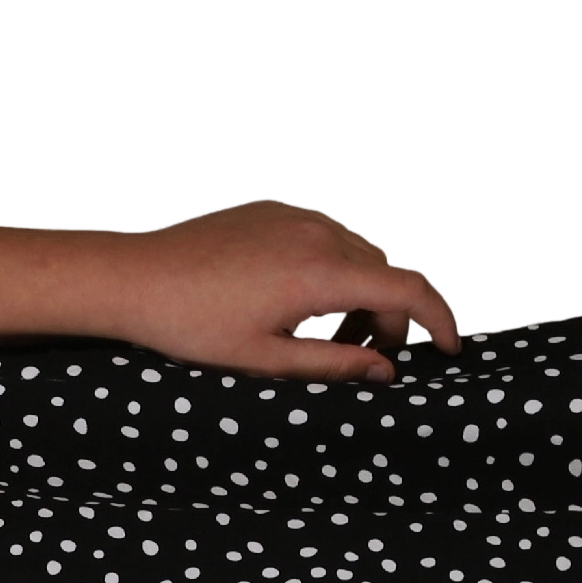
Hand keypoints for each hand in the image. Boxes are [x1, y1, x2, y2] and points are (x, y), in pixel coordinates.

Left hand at [106, 196, 466, 384]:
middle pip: (390, 271)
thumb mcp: (263, 359)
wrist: (131, 275)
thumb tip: (385, 373)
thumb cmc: (189, 324)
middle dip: (396, 318)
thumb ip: (332, 366)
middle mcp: (318, 232)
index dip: (441, 321)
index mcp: (321, 271)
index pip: (410, 289)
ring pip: (362, 253)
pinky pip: (329, 238)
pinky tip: (308, 304)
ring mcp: (297, 214)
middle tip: (370, 359)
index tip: (449, 352)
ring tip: (334, 336)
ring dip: (366, 294)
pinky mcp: (276, 209)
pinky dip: (338, 270)